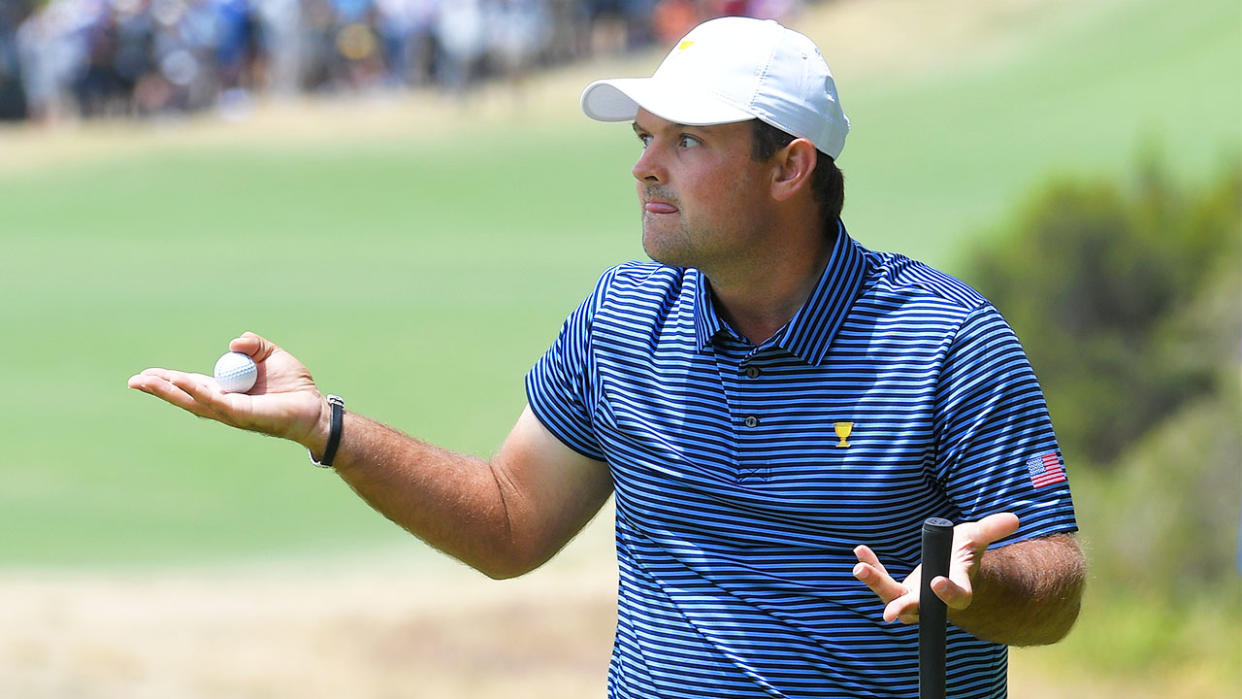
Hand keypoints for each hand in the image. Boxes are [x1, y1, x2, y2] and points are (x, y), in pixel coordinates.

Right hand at [128, 332, 328, 449]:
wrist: (313, 405)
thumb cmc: (292, 384)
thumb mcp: (270, 355)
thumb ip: (252, 345)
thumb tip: (234, 344)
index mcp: (225, 389)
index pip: (190, 384)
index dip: (168, 379)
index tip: (145, 374)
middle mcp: (222, 403)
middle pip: (183, 396)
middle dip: (159, 388)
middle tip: (133, 381)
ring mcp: (229, 411)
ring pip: (193, 401)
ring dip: (170, 390)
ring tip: (146, 382)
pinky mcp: (242, 415)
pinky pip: (216, 402)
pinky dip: (198, 391)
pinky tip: (183, 384)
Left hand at [852, 512, 1020, 623]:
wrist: (952, 571)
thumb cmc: (966, 556)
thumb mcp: (977, 539)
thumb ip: (992, 530)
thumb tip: (1013, 519)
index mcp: (959, 590)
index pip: (955, 597)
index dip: (948, 592)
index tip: (937, 583)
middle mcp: (933, 601)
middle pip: (917, 607)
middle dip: (902, 608)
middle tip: (890, 612)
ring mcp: (913, 599)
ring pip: (892, 597)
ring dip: (876, 583)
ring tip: (860, 568)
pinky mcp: (898, 591)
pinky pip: (882, 580)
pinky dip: (872, 566)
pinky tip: (860, 551)